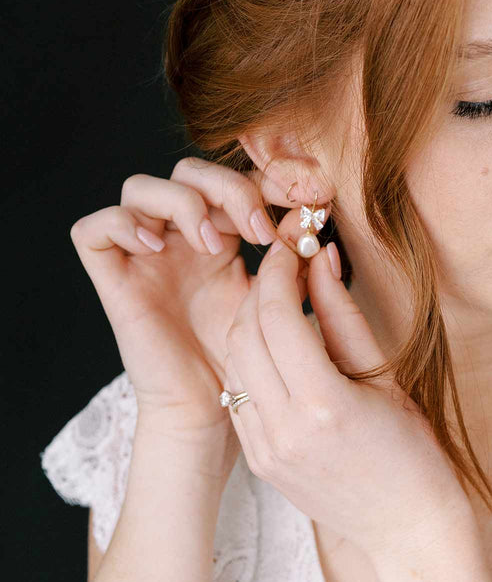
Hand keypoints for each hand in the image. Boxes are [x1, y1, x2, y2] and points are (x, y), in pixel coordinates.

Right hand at [69, 157, 307, 445]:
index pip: (231, 180)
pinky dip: (122, 225)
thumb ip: (289, 259)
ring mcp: (142, 257)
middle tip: (260, 232)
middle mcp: (176, 240)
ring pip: (139, 188)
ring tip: (213, 247)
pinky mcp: (112, 281)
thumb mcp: (273, 301)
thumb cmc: (240, 361)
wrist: (208, 409)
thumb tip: (307, 215)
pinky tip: (156, 249)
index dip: (264, 180)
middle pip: (188, 172)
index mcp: (218, 237)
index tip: (304, 203)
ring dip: (182, 204)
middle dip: (229, 188)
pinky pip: (93, 230)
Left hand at [222, 232, 473, 568]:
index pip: (277, 316)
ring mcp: (264, 451)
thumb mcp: (387, 377)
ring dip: (250, 323)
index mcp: (322, 406)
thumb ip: (344, 314)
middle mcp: (283, 430)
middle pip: (244, 334)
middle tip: (288, 268)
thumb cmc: (414, 455)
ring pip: (233, 362)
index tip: (294, 247)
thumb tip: (320, 258)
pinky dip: (250, 360)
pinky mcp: (258, 461)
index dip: (281, 271)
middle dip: (261, 290)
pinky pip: (238, 394)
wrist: (407, 530)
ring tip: (285, 305)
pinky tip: (279, 349)